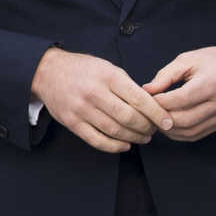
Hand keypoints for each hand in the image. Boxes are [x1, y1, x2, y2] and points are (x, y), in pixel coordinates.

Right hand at [31, 48, 173, 152]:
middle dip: (147, 127)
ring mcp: (82, 110)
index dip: (157, 113)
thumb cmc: (83, 69)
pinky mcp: (72, 123)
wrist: (47, 72)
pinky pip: (97, 140)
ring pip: (115, 131)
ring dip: (134, 138)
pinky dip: (114, 146)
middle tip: (155, 130)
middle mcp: (95, 93)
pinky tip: (125, 145)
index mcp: (108, 77)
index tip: (168, 122)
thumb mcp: (108, 68)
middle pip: (128, 118)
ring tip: (144, 137)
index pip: (139, 99)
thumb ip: (127, 85)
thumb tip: (151, 104)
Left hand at [143, 41, 215, 141]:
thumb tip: (147, 91)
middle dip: (162, 118)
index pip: (180, 100)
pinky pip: (196, 135)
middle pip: (183, 120)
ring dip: (169, 129)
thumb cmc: (214, 60)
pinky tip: (170, 125)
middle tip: (148, 112)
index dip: (160, 102)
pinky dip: (179, 133)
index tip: (147, 99)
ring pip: (189, 131)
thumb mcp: (187, 60)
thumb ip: (165, 76)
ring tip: (157, 119)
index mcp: (210, 83)